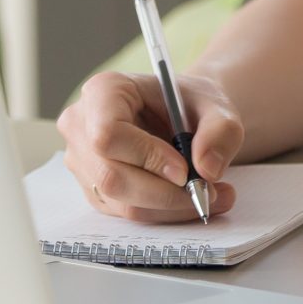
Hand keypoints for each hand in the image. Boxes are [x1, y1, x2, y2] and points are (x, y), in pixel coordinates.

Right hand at [56, 69, 241, 222]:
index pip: (108, 134)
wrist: (184, 116)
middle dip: (165, 194)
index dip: (146, 157)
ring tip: (212, 196)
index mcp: (104, 91)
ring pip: (122, 202)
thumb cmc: (191, 104)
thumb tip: (208, 169)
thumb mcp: (217, 106)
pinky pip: (128, 212)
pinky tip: (192, 199)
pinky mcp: (95, 189)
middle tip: (209, 192)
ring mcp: (84, 161)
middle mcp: (82, 126)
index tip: (184, 169)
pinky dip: (165, 212)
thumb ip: (220, 131)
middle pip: (112, 177)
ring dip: (171, 208)